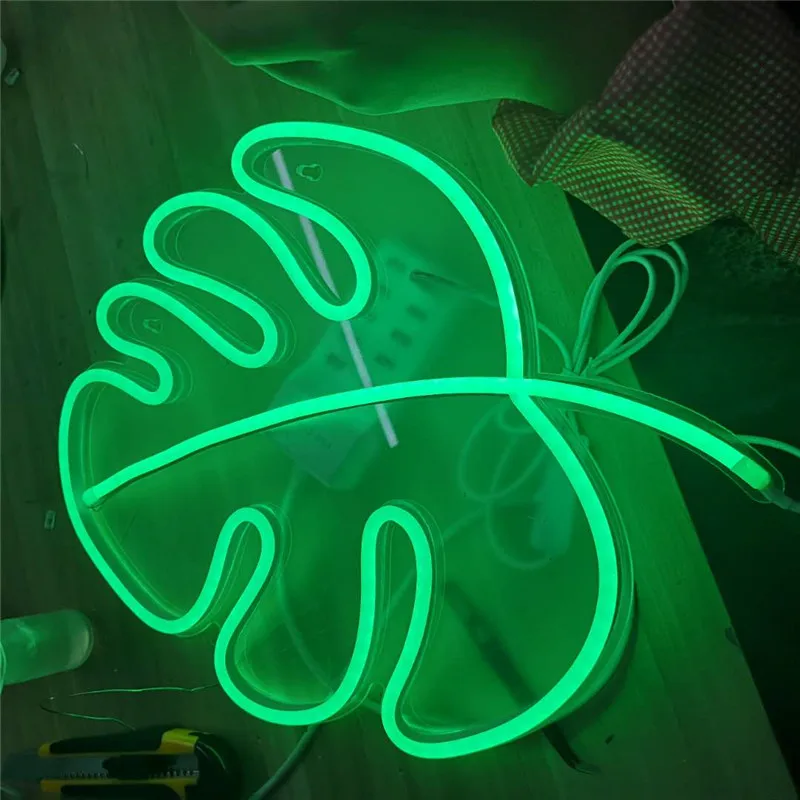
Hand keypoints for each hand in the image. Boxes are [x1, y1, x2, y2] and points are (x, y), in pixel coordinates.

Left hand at [181, 1, 669, 114]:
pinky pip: (319, 68)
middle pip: (244, 44)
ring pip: (282, 57)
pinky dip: (305, 31)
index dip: (194, 2)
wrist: (559, 36)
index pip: (225, 29)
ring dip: (265, 15)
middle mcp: (337, 66)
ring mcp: (360, 92)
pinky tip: (334, 2)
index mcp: (339, 18)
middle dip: (221, 3)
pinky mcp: (383, 102)